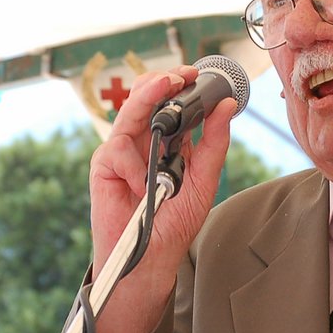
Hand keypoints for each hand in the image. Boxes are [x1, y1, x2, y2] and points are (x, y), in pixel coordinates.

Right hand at [89, 67, 236, 332]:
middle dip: (163, 81)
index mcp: (170, 143)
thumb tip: (227, 106)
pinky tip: (142, 186)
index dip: (184, 86)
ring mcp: (123, 151)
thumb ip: (214, 144)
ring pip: (131, 111)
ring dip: (149, 95)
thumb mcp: (204, 181)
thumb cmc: (174, 225)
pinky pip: (119, 147)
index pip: (174, 104)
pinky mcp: (105, 165)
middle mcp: (145, 142)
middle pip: (148, 98)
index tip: (200, 74)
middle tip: (183, 75)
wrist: (148, 259)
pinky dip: (135, 164)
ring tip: (168, 85)